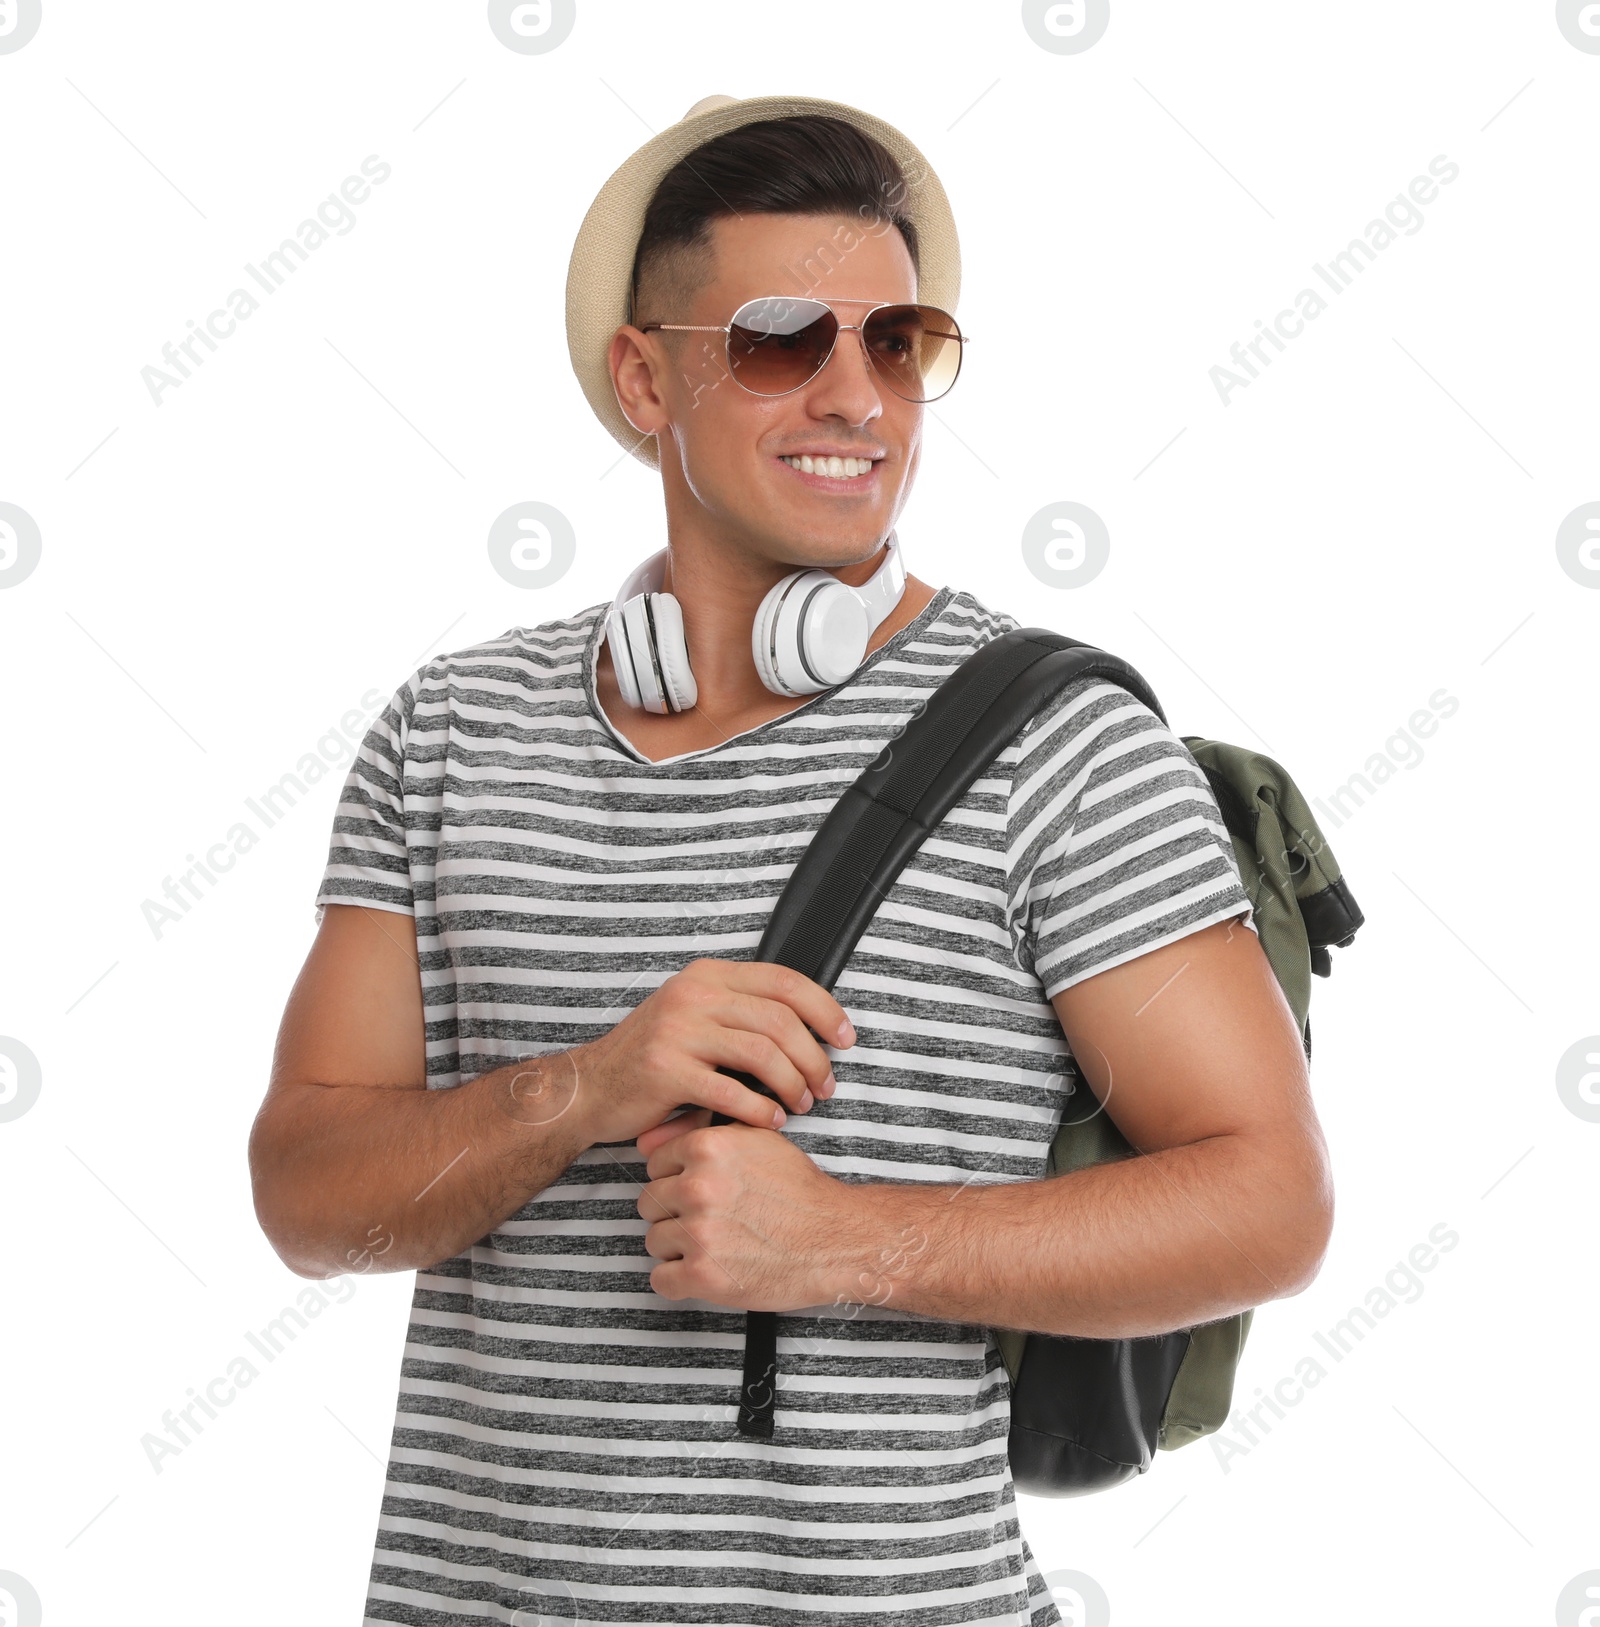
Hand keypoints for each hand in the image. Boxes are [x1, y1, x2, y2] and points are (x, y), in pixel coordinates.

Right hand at [565, 957, 853, 1147]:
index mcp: (708, 975)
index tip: (846, 1038)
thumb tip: (810, 1024)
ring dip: (793, 1084)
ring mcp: (678, 1031)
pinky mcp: (666, 1071)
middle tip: (825, 1085)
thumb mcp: (695, 1015)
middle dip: (814, 1057)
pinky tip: (772, 1121)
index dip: (825, 1009)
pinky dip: (760, 1110)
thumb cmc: (653, 1058)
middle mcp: (693, 994)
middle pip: (780, 1020)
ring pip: (762, 1053)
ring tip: (802, 1105)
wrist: (591, 1088)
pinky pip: (731, 1091)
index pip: (784, 981)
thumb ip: (741, 1011)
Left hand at [634, 1112, 865, 1311]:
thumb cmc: (799, 1192)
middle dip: (674, 1214)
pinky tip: (707, 1272)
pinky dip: (680, 1282)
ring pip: (654, 1242)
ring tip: (714, 1247)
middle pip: (650, 1203)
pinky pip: (661, 1280)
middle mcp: (698, 1186)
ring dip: (678, 1248)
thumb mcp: (759, 1141)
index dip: (675, 1180)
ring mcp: (699, 1232)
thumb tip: (652, 1139)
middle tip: (708, 1222)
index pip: (655, 1165)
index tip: (697, 1193)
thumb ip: (709, 1132)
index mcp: (708, 1148)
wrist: (834, 1240)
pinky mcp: (702, 1275)